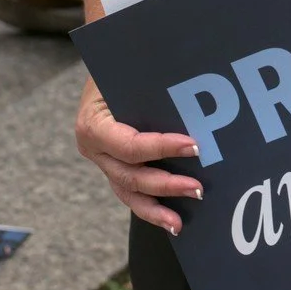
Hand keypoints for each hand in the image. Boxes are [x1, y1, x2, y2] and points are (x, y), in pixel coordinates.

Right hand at [75, 80, 203, 233]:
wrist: (107, 66)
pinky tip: (173, 220)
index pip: (130, 146)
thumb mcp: (130, 69)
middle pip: (130, 176)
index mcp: (93, 125)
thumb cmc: (121, 66)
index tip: (193, 146)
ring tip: (180, 224)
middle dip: (166, 184)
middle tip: (197, 188)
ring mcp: (103, 162)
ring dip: (156, 209)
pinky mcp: (114, 168)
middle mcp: (94, 149)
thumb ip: (154, 83)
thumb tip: (194, 93)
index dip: (161, 149)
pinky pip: (132, 192)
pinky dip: (152, 207)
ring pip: (128, 193)